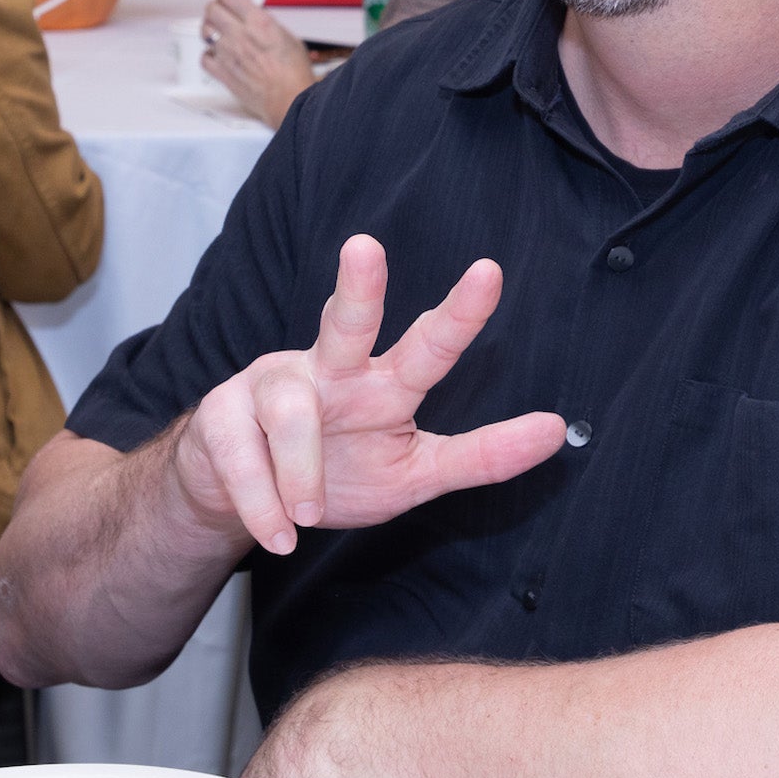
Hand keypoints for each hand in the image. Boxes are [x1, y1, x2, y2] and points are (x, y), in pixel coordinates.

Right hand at [173, 235, 567, 554]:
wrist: (240, 503)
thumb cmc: (337, 474)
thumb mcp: (416, 474)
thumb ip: (481, 455)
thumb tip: (557, 430)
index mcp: (384, 382)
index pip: (429, 344)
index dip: (460, 313)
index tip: (491, 272)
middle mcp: (330, 368)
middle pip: (346, 321)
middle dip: (357, 286)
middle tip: (365, 248)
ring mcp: (271, 384)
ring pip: (291, 413)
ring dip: (301, 468)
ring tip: (307, 513)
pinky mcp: (221, 415)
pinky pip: (242, 457)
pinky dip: (262, 501)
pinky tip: (278, 530)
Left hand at [201, 0, 317, 127]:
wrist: (289, 99)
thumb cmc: (294, 72)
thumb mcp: (288, 36)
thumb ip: (267, 23)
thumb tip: (255, 15)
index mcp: (258, 22)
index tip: (228, 0)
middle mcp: (240, 35)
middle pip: (211, 10)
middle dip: (215, 9)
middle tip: (222, 15)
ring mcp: (228, 54)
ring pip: (204, 31)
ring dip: (210, 29)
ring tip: (219, 34)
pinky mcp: (222, 72)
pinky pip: (204, 57)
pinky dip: (209, 55)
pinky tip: (218, 55)